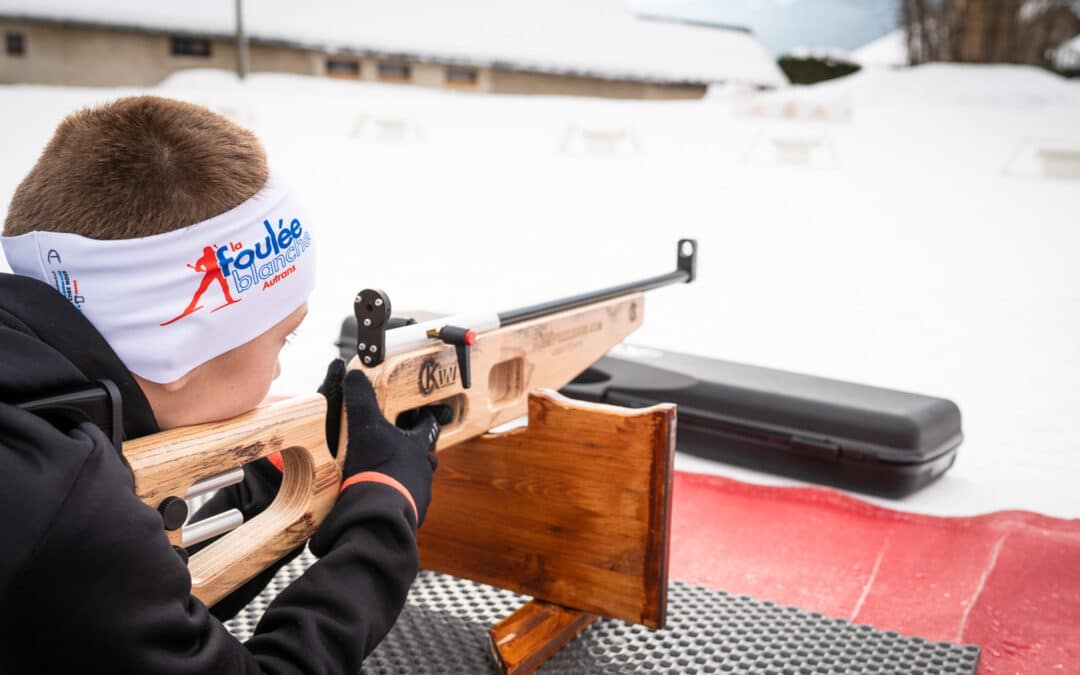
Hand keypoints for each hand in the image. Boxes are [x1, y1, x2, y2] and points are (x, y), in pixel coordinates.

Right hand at [318, 359, 449, 525]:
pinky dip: (396, 499)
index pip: (428, 428)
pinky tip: (382, 499)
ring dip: (407, 477)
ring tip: (390, 476)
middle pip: (425, 458)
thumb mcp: (364, 427)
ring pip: (418, 482)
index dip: (426, 419)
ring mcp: (418, 496)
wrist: (376, 516)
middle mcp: (423, 471)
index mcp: (416, 447)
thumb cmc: (375, 469)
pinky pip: (406, 504)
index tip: (425, 414)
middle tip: (405, 449)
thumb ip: (360, 398)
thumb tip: (355, 373)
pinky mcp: (408, 517)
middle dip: (416, 453)